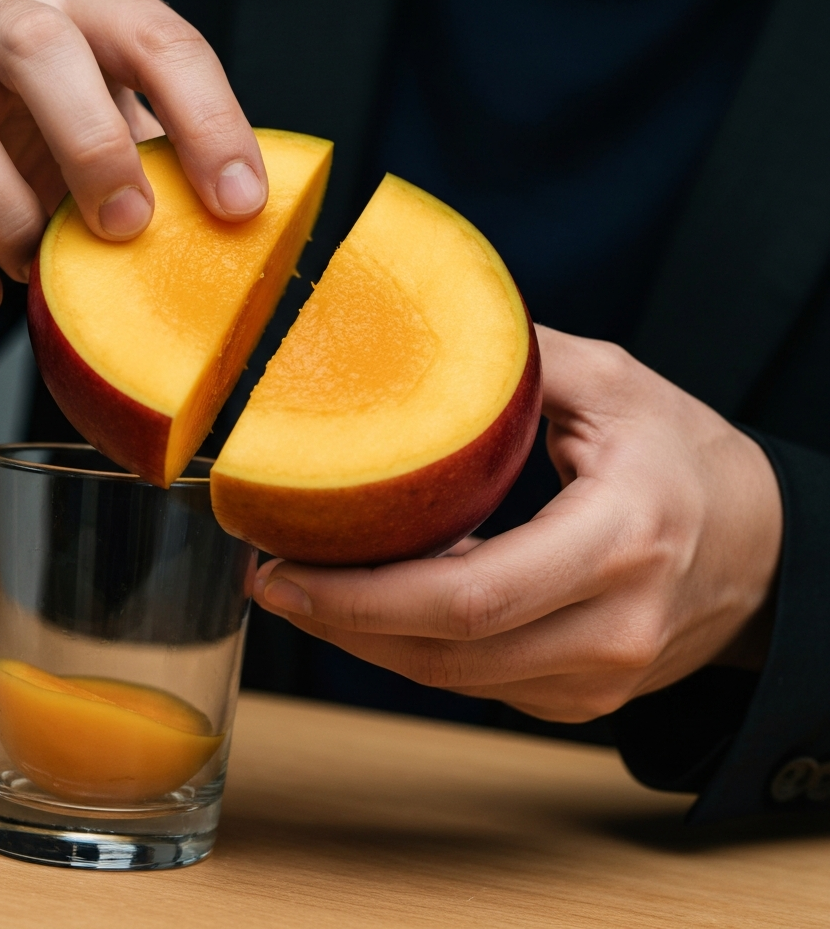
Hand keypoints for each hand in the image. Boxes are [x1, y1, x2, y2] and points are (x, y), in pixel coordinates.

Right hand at [0, 0, 266, 319]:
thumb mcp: (126, 155)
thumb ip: (175, 175)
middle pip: (36, 45)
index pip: (155, 38)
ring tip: (38, 271)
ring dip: (8, 217)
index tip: (241, 204)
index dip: (206, 119)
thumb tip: (258, 232)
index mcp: (81, 13)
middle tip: (128, 229)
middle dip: (92, 146)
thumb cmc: (51, 167)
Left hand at [252, 326, 782, 722]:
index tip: (281, 567)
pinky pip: (472, 683)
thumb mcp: (612, 383)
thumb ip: (512, 359)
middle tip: (269, 578)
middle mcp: (612, 629)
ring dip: (365, 640)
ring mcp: (598, 680)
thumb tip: (403, 332)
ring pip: (448, 679)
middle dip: (339, 623)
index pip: (468, 596)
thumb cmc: (686, 454)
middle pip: (444, 652)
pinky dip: (413, 647)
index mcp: (622, 539)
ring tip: (303, 587)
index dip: (360, 597)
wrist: (761, 546)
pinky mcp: (579, 699)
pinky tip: (375, 604)